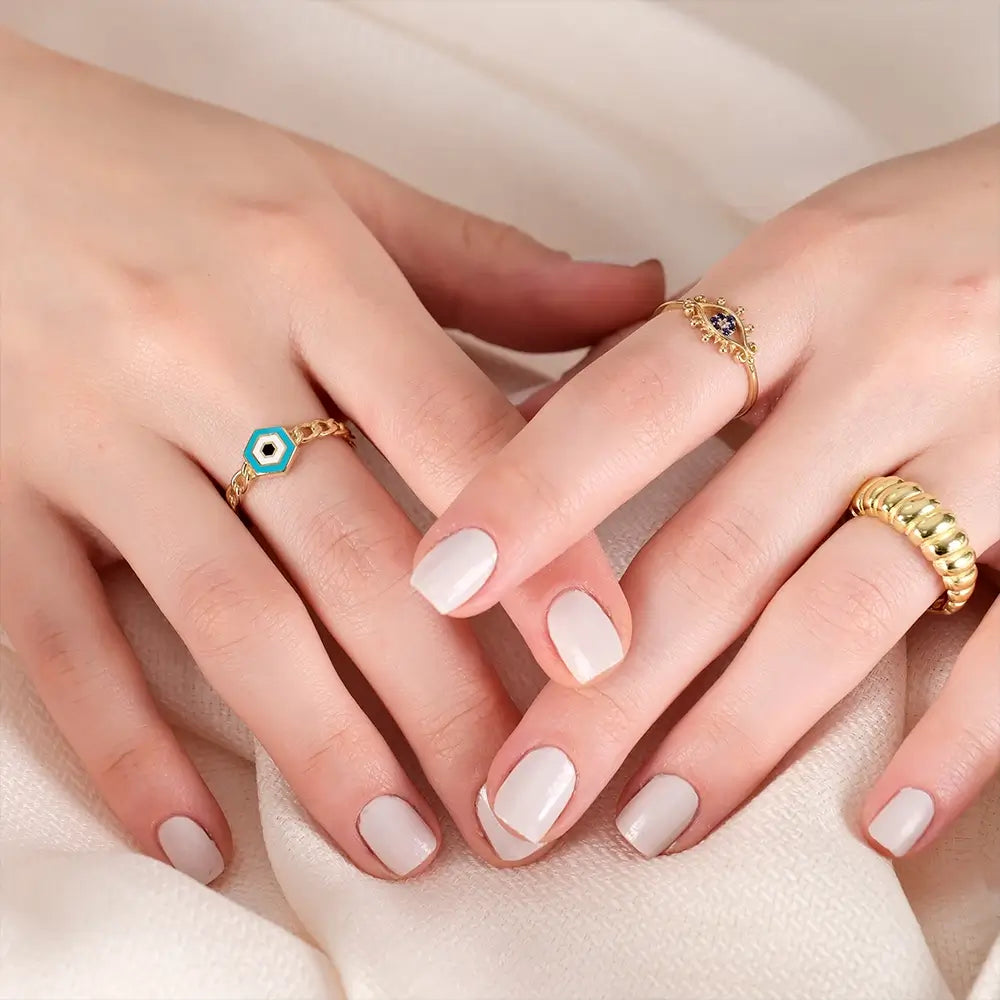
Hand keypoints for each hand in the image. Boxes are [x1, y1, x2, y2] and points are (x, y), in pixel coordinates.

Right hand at [0, 33, 662, 880]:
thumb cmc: (176, 177)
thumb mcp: (341, 195)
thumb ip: (492, 267)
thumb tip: (639, 298)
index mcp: (312, 271)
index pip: (454, 430)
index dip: (540, 550)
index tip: (604, 664)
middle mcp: (205, 355)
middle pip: (352, 555)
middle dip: (444, 698)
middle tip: (516, 807)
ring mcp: (92, 432)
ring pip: (227, 616)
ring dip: (321, 748)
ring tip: (403, 850)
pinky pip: (59, 639)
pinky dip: (126, 747)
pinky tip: (196, 839)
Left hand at [413, 126, 999, 856]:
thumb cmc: (919, 243)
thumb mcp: (792, 263)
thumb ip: (672, 356)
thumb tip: (528, 438)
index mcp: (793, 284)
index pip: (632, 401)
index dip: (533, 495)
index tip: (437, 588)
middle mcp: (886, 360)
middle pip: (720, 546)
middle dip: (609, 688)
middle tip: (522, 795)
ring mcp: (996, 438)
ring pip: (844, 610)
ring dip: (738, 734)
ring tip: (652, 825)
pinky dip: (953, 741)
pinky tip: (879, 824)